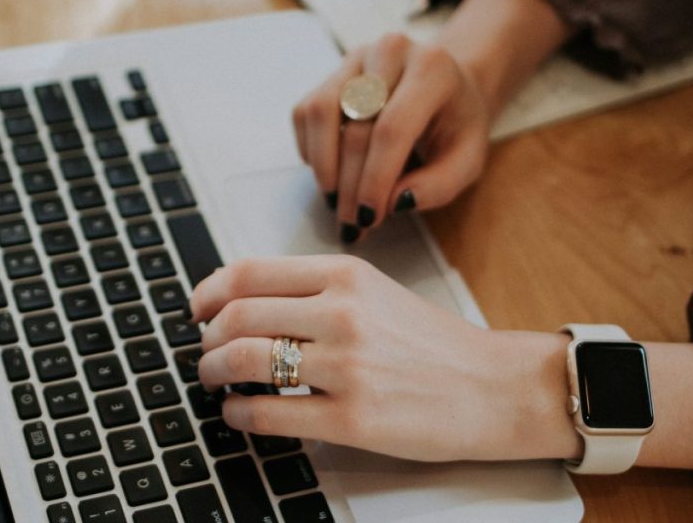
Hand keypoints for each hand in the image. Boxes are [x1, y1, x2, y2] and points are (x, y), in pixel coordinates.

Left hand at [189, 255, 573, 461]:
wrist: (494, 387)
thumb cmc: (435, 344)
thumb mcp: (376, 293)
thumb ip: (316, 291)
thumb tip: (246, 303)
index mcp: (346, 276)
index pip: (249, 272)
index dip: (208, 292)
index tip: (197, 308)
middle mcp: (343, 314)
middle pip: (237, 316)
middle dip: (206, 338)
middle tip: (205, 352)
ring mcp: (347, 367)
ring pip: (244, 361)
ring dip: (213, 373)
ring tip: (215, 381)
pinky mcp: (352, 419)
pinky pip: (268, 414)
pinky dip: (238, 415)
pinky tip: (237, 415)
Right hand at [292, 34, 489, 242]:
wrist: (447, 86)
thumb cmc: (456, 126)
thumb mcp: (467, 161)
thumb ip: (438, 186)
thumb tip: (395, 203)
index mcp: (432, 69)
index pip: (392, 128)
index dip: (375, 178)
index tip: (369, 218)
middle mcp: (391, 52)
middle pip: (356, 127)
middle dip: (350, 185)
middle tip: (352, 224)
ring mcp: (356, 58)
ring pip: (320, 113)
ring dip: (324, 167)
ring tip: (336, 201)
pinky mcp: (332, 72)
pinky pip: (305, 113)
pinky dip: (312, 150)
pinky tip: (332, 172)